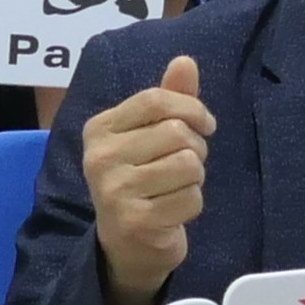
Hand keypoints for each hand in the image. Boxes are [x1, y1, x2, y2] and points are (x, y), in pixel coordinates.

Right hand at [86, 53, 220, 304]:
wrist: (127, 244)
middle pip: (177, 132)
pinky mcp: (135, 221)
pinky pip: (191, 198)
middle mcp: (100, 157)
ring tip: (178, 186)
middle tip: (187, 164)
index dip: (192, 108)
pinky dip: (192, 203)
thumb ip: (168, 98)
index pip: (156, 100)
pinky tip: (174, 210)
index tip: (204, 124)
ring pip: (188, 164)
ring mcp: (114, 191)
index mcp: (100, 129)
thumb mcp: (151, 135)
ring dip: (195, 177)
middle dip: (196, 148)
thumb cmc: (142, 179)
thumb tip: (185, 60)